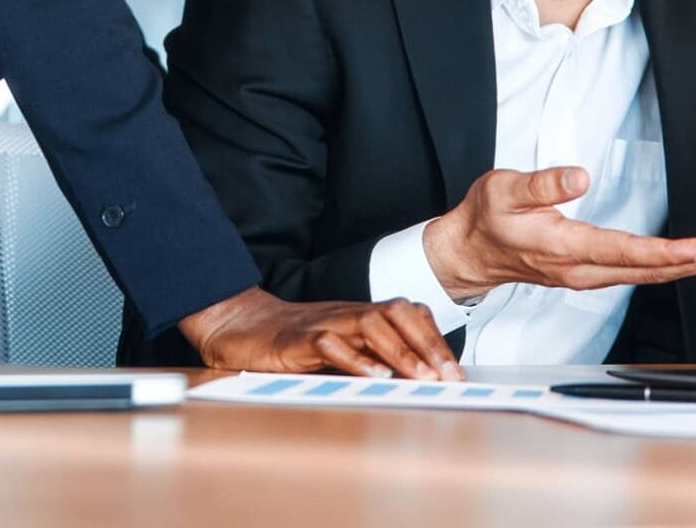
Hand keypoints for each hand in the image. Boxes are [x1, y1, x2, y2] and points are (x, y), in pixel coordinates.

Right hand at [178, 285, 462, 380]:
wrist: (240, 325)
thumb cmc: (291, 341)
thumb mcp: (337, 349)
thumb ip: (369, 359)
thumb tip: (413, 382)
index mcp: (359, 316)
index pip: (407, 315)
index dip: (434, 339)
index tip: (455, 371)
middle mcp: (347, 314)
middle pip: (396, 313)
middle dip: (427, 343)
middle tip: (448, 376)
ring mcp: (323, 323)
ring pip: (370, 324)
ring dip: (400, 352)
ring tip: (421, 377)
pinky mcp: (298, 340)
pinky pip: (330, 344)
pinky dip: (354, 360)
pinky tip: (372, 378)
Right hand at [422, 165, 695, 300]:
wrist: (469, 252)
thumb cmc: (486, 218)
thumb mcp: (504, 189)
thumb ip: (542, 184)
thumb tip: (581, 177)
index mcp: (567, 248)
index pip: (631, 253)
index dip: (673, 251)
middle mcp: (584, 270)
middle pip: (654, 270)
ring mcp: (589, 275)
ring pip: (652, 275)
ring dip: (694, 264)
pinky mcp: (591, 272)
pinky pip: (641, 273)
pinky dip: (673, 265)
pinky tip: (691, 257)